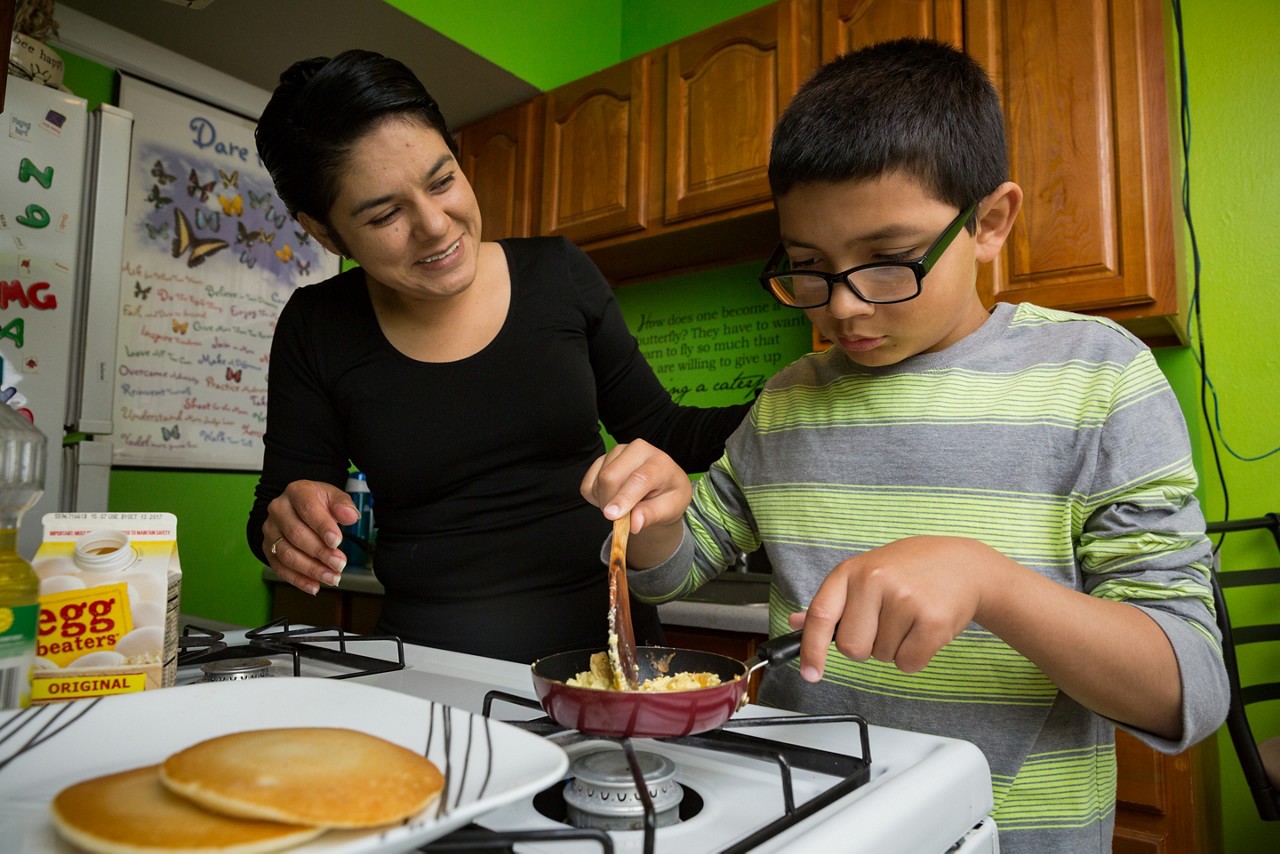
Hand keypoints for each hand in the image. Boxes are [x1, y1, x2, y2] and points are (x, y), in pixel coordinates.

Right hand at [262, 479, 359, 594]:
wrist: (296, 506)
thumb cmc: (317, 502)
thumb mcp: (333, 496)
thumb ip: (343, 505)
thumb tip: (351, 517)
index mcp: (296, 492)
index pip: (308, 509)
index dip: (323, 527)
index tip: (337, 542)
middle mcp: (278, 510)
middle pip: (296, 534)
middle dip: (320, 553)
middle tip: (339, 564)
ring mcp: (270, 530)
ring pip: (287, 554)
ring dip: (311, 570)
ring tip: (332, 577)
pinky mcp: (267, 548)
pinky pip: (280, 568)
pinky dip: (298, 580)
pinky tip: (314, 586)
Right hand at [580, 440, 691, 568]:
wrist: (661, 487)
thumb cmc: (668, 497)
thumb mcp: (669, 509)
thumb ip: (652, 515)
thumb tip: (634, 524)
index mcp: (659, 461)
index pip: (639, 478)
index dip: (624, 497)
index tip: (612, 516)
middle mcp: (637, 449)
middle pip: (610, 477)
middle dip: (611, 503)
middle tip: (621, 520)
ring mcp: (616, 451)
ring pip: (598, 482)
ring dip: (604, 502)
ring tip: (623, 506)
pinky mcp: (601, 459)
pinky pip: (588, 485)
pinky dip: (595, 498)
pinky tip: (612, 497)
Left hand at [789, 536, 995, 679]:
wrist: (964, 565)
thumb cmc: (910, 570)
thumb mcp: (866, 572)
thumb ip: (833, 602)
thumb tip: (796, 623)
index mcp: (852, 571)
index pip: (820, 615)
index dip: (811, 648)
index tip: (811, 673)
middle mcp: (875, 581)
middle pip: (852, 648)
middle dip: (866, 646)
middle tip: (885, 623)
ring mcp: (904, 600)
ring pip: (882, 657)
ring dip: (894, 647)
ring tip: (909, 618)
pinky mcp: (932, 621)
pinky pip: (908, 664)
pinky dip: (915, 656)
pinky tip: (923, 630)